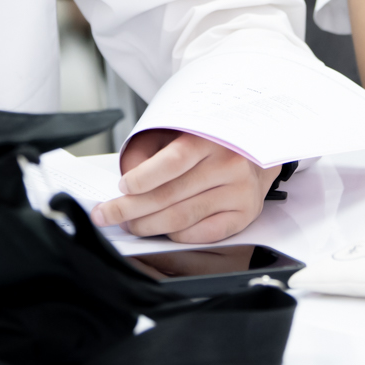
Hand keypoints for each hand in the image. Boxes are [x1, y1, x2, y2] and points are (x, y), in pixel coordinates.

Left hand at [94, 129, 276, 243]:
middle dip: (131, 209)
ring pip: (182, 218)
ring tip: (129, 224)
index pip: (172, 162)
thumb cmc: (209, 138)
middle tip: (108, 214)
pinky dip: (176, 235)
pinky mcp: (244, 214)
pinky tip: (162, 229)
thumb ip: (149, 151)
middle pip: (170, 195)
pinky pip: (202, 234)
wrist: (256, 146)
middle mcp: (229, 164)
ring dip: (148, 225)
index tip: (122, 187)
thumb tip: (127, 185)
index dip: (143, 178)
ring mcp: (239, 191)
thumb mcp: (177, 129)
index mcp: (211, 136)